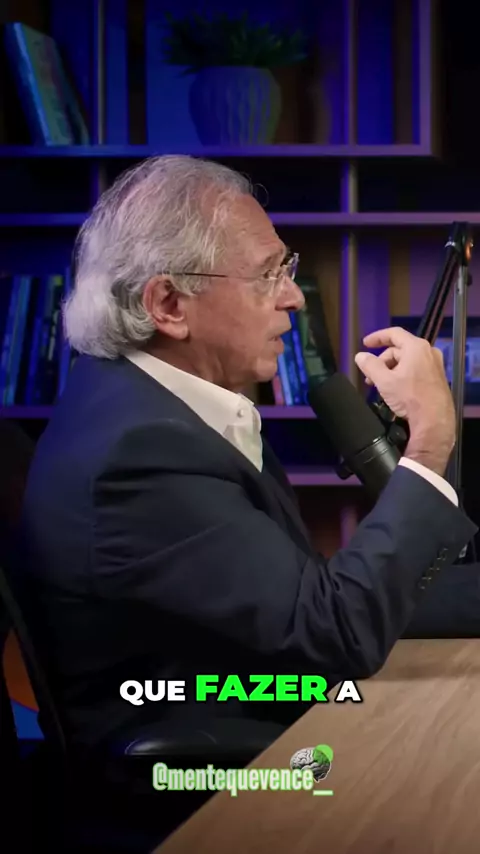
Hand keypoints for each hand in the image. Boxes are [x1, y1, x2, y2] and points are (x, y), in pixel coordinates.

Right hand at [354, 327, 455, 476]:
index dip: (377, 337)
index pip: (394, 334)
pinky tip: (394, 389)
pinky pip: (415, 369)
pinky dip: (402, 374)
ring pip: (407, 361)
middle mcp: (428, 352)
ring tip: (380, 385)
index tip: (365, 343)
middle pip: (399, 349)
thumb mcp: (384, 381)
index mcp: (416, 347)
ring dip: (390, 370)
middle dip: (382, 361)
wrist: (434, 420)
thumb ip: (370, 366)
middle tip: (370, 376)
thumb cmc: (409, 397)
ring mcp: (434, 365)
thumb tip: (360, 356)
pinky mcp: (437, 378)